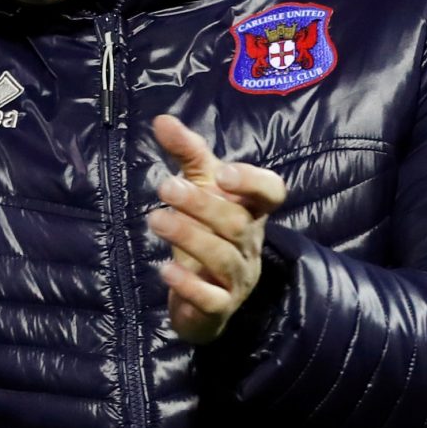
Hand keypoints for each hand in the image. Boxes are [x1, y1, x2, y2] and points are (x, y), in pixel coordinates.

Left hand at [146, 114, 288, 344]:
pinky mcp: (220, 308)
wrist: (203, 299)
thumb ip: (187, 154)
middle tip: (165, 187)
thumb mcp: (199, 188)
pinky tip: (164, 269)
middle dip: (202, 205)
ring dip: (188, 237)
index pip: (271, 194)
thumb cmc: (206, 231)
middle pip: (237, 223)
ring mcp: (239, 278)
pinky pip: (211, 298)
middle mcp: (250, 244)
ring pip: (222, 257)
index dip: (252, 183)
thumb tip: (162, 119)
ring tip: (155, 219)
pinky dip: (189, 284)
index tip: (222, 173)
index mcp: (252, 212)